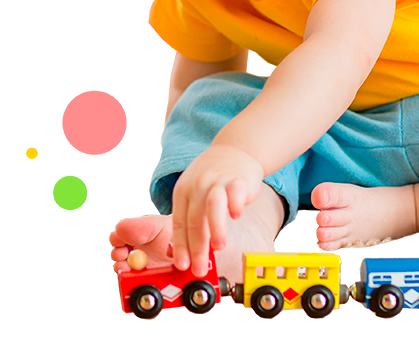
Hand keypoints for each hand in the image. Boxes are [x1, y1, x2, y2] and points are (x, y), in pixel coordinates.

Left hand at [171, 143, 263, 275]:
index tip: (183, 266)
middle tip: (200, 268)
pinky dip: (235, 205)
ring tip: (219, 246)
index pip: (180, 224)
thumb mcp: (194, 191)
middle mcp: (198, 185)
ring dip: (215, 228)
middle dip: (197, 248)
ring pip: (213, 206)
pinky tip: (236, 217)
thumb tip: (187, 253)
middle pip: (195, 220)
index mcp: (183, 192)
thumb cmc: (213, 178)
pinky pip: (235, 192)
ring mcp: (218, 180)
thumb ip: (191, 217)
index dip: (180, 247)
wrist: (234, 150)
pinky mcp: (238, 178)